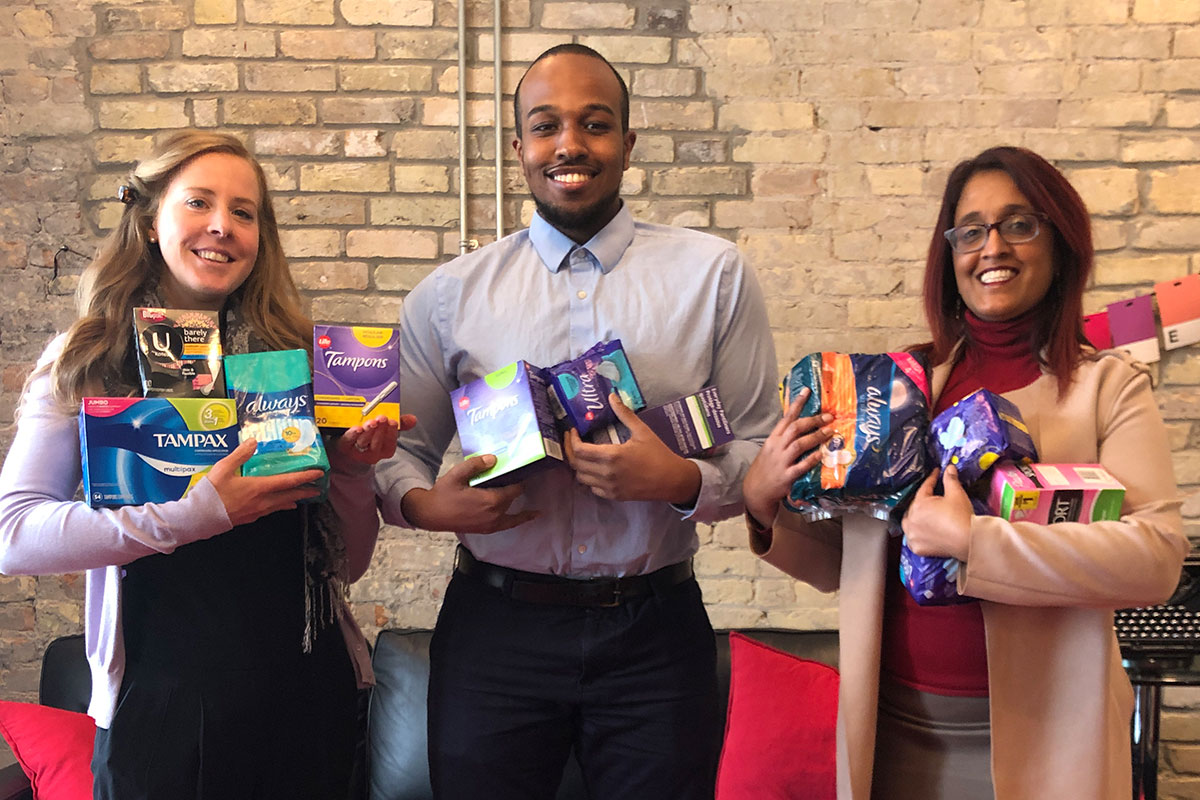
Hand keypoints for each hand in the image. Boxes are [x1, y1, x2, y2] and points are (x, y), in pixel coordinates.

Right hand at [207, 439, 324, 526]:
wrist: (197, 519)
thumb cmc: (210, 493)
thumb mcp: (223, 468)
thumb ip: (239, 454)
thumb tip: (253, 441)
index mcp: (258, 488)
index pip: (288, 481)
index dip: (304, 477)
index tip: (319, 473)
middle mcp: (261, 501)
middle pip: (289, 496)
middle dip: (305, 491)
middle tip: (317, 488)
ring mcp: (256, 512)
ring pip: (280, 505)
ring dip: (293, 499)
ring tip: (302, 496)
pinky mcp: (249, 518)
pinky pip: (270, 511)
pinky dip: (279, 506)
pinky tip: (279, 505)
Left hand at [335, 414, 416, 465]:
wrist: (348, 446)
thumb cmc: (370, 437)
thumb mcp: (386, 430)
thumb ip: (400, 424)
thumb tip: (413, 419)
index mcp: (384, 450)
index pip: (390, 444)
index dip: (392, 433)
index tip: (393, 421)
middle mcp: (372, 454)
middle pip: (377, 443)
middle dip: (380, 430)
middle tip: (382, 418)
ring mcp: (357, 452)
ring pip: (364, 441)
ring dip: (369, 431)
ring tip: (372, 422)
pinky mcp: (344, 446)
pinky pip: (349, 440)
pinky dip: (353, 434)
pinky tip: (358, 428)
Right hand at [401, 454, 538, 533]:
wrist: (430, 514)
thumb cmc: (443, 494)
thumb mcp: (458, 474)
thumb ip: (476, 465)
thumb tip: (494, 458)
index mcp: (491, 500)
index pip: (514, 489)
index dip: (519, 479)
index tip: (525, 471)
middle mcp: (495, 514)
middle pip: (512, 499)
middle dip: (515, 489)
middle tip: (519, 477)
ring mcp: (491, 524)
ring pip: (512, 514)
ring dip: (521, 508)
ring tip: (535, 508)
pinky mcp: (486, 529)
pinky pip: (508, 525)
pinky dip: (518, 521)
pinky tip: (526, 518)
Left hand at [565, 393, 700, 503]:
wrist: (672, 480)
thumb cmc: (658, 454)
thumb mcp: (642, 431)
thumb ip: (624, 414)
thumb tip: (612, 396)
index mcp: (611, 456)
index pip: (579, 450)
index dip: (572, 440)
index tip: (573, 431)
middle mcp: (606, 473)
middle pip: (576, 464)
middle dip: (570, 451)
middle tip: (573, 441)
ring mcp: (609, 487)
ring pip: (581, 478)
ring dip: (579, 466)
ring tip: (583, 454)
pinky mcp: (614, 496)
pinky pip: (593, 488)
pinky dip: (590, 478)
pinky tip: (595, 469)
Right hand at [742, 388, 833, 527]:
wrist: (755, 491)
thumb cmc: (766, 468)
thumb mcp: (771, 449)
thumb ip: (784, 438)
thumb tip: (801, 424)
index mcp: (773, 439)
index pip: (786, 418)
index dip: (797, 403)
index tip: (808, 390)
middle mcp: (776, 447)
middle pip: (795, 429)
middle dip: (813, 420)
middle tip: (828, 416)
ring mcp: (781, 461)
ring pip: (799, 444)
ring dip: (816, 437)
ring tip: (830, 432)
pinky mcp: (786, 476)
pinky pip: (801, 466)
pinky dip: (812, 458)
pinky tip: (822, 454)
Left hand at [901, 465, 972, 560]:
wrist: (968, 540)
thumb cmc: (961, 517)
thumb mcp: (956, 494)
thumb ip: (950, 479)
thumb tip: (949, 468)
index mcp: (919, 504)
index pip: (924, 488)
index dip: (931, 479)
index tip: (936, 474)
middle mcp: (911, 520)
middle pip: (914, 506)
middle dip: (922, 500)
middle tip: (930, 496)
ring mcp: (913, 535)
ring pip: (909, 523)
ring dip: (915, 518)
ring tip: (922, 515)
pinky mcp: (917, 548)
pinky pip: (913, 539)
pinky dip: (916, 536)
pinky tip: (922, 533)